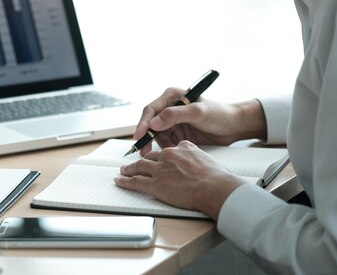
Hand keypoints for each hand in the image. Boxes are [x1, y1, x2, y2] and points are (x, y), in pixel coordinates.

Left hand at [114, 141, 244, 219]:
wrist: (214, 188)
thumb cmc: (217, 178)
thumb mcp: (207, 158)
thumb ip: (197, 158)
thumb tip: (199, 165)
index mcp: (182, 148)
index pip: (168, 149)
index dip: (161, 154)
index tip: (157, 157)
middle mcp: (168, 155)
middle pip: (151, 156)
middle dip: (142, 159)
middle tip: (135, 163)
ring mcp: (160, 169)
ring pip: (139, 166)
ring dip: (129, 169)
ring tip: (123, 171)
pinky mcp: (155, 184)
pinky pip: (136, 181)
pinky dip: (125, 181)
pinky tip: (120, 181)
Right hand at [134, 88, 266, 154]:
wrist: (234, 127)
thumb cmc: (219, 114)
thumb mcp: (198, 112)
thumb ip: (174, 115)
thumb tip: (153, 123)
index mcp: (172, 96)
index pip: (151, 109)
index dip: (143, 123)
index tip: (139, 136)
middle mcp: (169, 107)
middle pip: (150, 123)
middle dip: (146, 137)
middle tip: (143, 151)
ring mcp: (173, 121)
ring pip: (156, 135)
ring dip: (156, 144)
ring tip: (157, 154)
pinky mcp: (177, 133)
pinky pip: (165, 142)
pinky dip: (165, 148)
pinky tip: (170, 153)